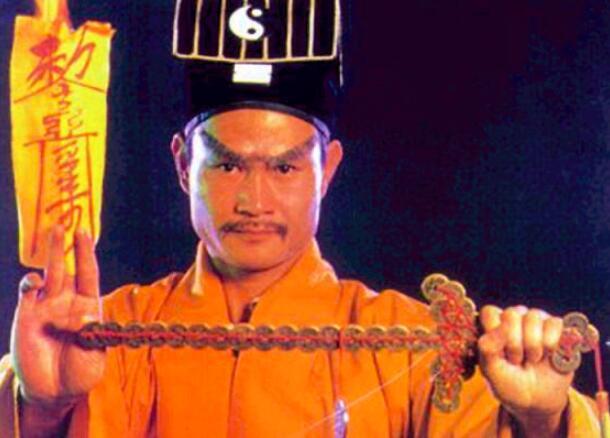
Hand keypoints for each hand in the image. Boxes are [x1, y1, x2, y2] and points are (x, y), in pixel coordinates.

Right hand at [10, 225, 104, 406]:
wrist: (55, 392)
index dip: (86, 253)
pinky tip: (35, 282)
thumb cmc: (81, 372)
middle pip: (66, 267)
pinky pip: (28, 294)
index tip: (85, 232)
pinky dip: (30, 283)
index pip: (88, 274)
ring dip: (49, 255)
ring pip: (47, 275)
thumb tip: (85, 317)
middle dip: (65, 245)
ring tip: (54, 232)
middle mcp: (67, 302)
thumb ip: (91, 335)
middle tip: (65, 222)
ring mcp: (45, 308)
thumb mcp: (94, 355)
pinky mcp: (27, 317)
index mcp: (88, 306)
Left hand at [478, 305, 571, 435]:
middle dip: (514, 343)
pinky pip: (555, 323)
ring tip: (532, 360)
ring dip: (533, 346)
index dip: (495, 335)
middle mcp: (513, 318)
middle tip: (516, 360)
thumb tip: (501, 325)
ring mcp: (535, 320)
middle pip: (511, 314)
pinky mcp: (556, 326)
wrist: (538, 400)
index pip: (490, 312)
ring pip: (533, 317)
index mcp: (492, 325)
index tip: (499, 355)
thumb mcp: (491, 371)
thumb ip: (488, 348)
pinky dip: (551, 344)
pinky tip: (548, 356)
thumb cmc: (509, 383)